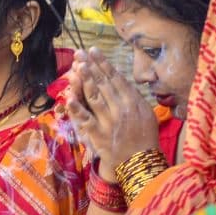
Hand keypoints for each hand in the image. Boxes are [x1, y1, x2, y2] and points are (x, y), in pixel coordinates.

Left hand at [66, 48, 159, 178]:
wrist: (141, 163)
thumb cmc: (145, 138)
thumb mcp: (147, 114)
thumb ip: (134, 97)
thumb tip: (121, 80)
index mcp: (133, 102)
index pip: (116, 79)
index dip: (104, 64)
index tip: (94, 51)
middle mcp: (121, 109)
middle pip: (103, 84)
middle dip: (91, 66)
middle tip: (80, 53)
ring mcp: (109, 121)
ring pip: (95, 97)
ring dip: (85, 80)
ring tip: (76, 66)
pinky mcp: (99, 135)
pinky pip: (86, 120)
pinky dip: (77, 109)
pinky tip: (69, 98)